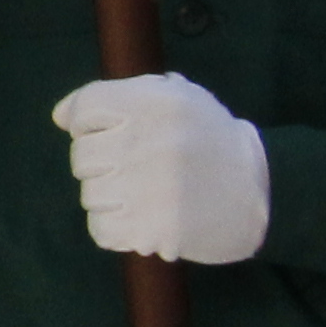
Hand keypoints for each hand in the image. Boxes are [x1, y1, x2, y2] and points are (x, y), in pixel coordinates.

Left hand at [55, 73, 269, 264]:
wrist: (264, 193)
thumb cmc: (209, 141)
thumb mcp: (179, 98)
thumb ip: (119, 97)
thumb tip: (62, 116)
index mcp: (157, 103)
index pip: (85, 109)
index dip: (87, 123)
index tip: (106, 131)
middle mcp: (150, 142)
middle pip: (82, 156)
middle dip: (102, 163)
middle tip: (136, 167)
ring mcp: (150, 189)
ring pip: (90, 195)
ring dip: (111, 197)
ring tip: (147, 193)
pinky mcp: (153, 229)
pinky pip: (100, 229)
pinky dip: (115, 228)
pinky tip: (142, 218)